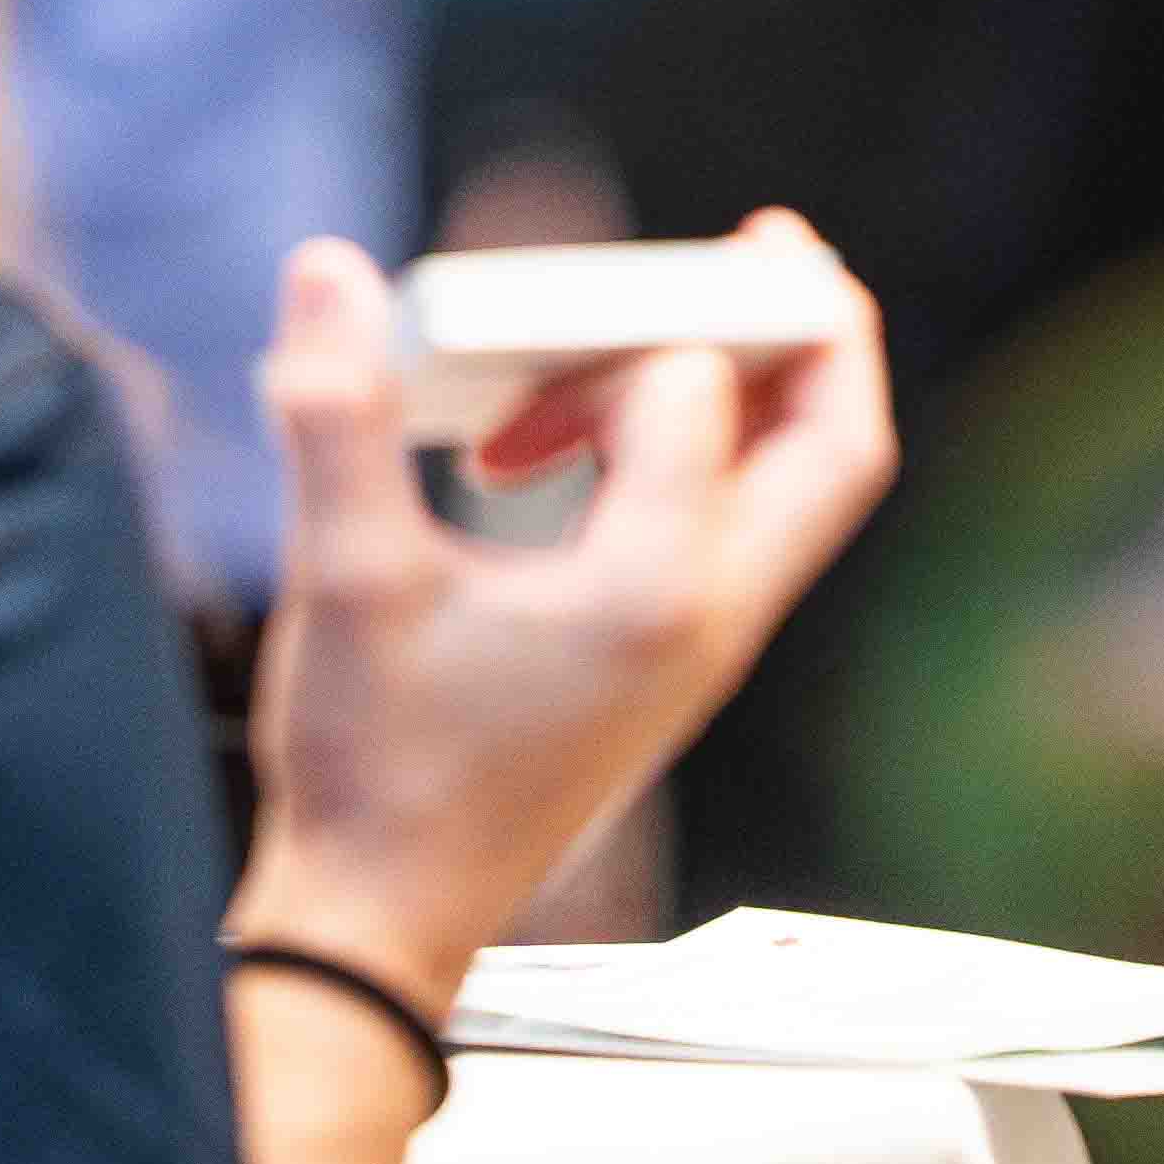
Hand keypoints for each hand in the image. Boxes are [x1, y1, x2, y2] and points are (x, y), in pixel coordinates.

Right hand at [234, 212, 892, 1001]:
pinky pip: (739, 526)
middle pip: (835, 443)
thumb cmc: (372, 768)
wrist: (385, 920)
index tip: (506, 337)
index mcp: (654, 589)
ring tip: (638, 330)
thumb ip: (336, 414)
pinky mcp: (674, 665)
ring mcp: (706, 648)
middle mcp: (712, 616)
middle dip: (813, 328)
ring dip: (752, 390)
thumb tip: (328, 269)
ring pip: (799, 487)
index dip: (609, 332)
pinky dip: (699, 453)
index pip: (692, 391)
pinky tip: (571, 439)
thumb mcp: (343, 578)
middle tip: (764, 244)